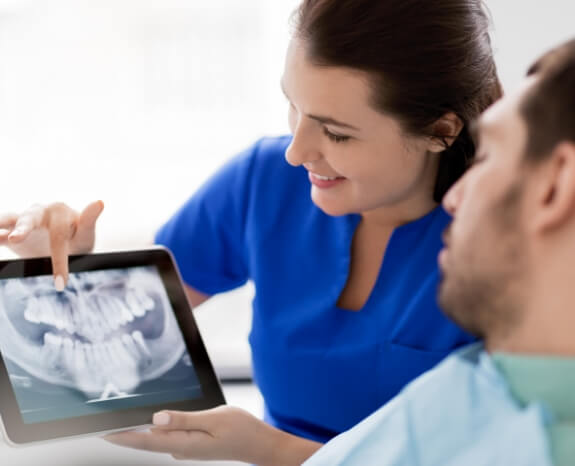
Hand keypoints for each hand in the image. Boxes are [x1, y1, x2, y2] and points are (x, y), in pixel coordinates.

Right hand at [0, 201, 103, 288]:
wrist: (66, 246)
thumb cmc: (78, 238)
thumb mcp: (86, 234)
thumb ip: (89, 220)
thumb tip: (100, 201)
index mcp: (59, 212)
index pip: (59, 235)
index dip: (60, 260)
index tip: (61, 283)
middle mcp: (39, 213)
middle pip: (30, 219)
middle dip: (23, 229)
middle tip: (17, 238)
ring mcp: (23, 222)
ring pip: (12, 221)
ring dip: (2, 225)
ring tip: (6, 236)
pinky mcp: (11, 235)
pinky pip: (0, 235)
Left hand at [104, 406, 320, 464]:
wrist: (260, 444)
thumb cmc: (242, 430)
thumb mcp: (215, 420)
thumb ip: (185, 419)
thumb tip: (156, 418)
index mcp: (185, 444)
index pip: (147, 439)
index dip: (123, 436)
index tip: (102, 431)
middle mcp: (183, 449)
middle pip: (147, 440)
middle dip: (125, 434)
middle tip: (102, 425)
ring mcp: (188, 448)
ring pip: (157, 438)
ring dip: (137, 432)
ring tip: (120, 422)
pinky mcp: (193, 444)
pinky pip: (168, 436)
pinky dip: (155, 430)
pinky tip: (151, 422)